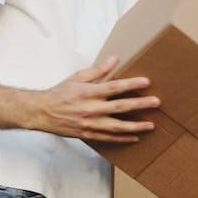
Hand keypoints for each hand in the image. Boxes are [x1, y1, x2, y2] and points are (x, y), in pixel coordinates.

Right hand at [27, 56, 159, 142]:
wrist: (42, 112)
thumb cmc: (60, 93)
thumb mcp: (77, 77)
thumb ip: (98, 70)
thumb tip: (114, 59)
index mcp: (89, 92)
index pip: (114, 87)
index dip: (131, 84)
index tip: (146, 82)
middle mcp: (91, 109)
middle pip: (120, 107)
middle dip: (140, 105)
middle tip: (156, 102)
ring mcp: (90, 124)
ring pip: (117, 127)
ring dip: (136, 126)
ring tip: (151, 125)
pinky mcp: (88, 134)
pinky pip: (108, 138)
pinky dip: (122, 139)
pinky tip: (135, 138)